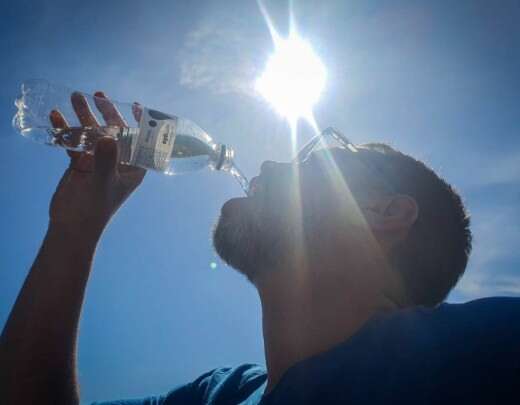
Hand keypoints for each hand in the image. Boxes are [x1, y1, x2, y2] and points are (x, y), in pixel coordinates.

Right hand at [48, 91, 145, 234]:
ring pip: (93, 134)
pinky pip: (75, 142)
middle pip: (115, 132)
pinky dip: (66, 130)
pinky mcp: (81, 163)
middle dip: (107, 113)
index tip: (135, 104)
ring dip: (84, 116)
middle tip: (98, 95)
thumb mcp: (102, 184)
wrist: (71, 227)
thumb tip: (107, 138)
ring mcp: (99, 161)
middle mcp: (119, 162)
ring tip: (75, 96)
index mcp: (134, 168)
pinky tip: (56, 116)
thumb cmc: (95, 210)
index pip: (141, 141)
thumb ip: (105, 161)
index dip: (140, 122)